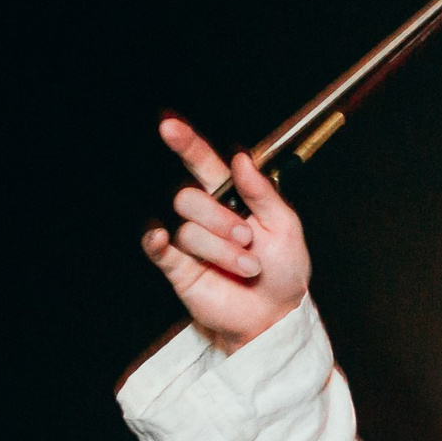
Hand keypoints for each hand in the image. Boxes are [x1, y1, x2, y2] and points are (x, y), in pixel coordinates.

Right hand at [141, 117, 310, 351]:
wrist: (277, 313)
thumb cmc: (284, 269)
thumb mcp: (286, 227)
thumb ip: (262, 192)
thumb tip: (241, 158)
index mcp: (232, 198)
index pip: (203, 164)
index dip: (186, 144)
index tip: (170, 126)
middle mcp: (207, 216)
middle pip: (189, 197)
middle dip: (221, 219)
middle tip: (248, 240)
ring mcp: (191, 242)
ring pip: (187, 229)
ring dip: (222, 249)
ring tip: (247, 267)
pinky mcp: (179, 268)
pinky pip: (158, 248)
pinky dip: (156, 241)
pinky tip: (160, 238)